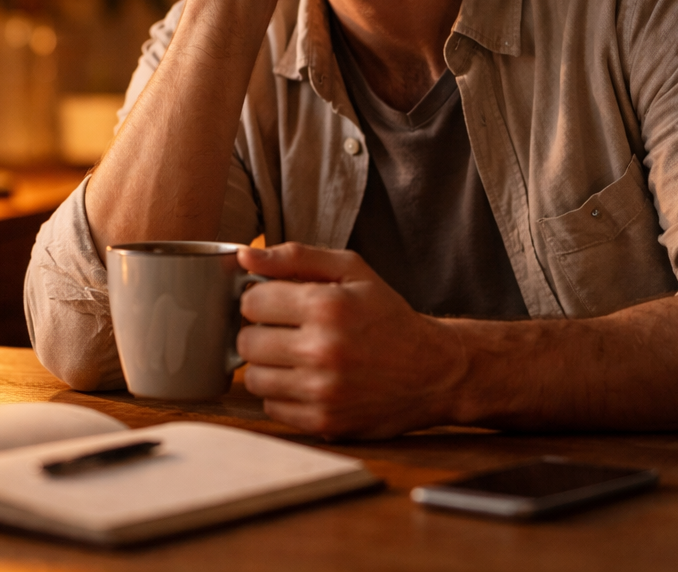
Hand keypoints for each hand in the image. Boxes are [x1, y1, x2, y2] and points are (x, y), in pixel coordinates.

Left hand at [236, 243, 466, 438]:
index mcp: (327, 306)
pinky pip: (272, 407)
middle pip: (246, 341)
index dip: (261, 299)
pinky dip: (282, 394)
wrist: (433, 371)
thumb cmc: (387, 315)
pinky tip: (306, 380)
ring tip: (295, 356)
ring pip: (254, 377)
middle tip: (286, 330)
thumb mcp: (351, 270)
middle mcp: (323, 350)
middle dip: (261, 332)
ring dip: (268, 365)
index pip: (251, 302)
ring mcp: (323, 391)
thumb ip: (296, 257)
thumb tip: (244, 255)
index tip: (278, 303)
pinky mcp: (324, 422)